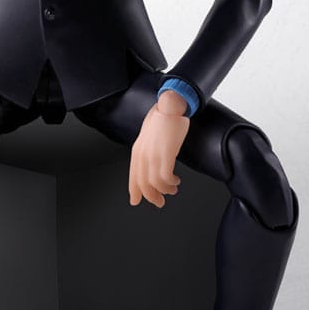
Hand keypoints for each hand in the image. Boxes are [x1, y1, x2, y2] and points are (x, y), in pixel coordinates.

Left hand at [128, 91, 189, 207]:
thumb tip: (151, 163)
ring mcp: (153, 154)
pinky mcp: (166, 154)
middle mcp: (143, 154)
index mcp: (138, 150)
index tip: (135, 201)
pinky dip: (170, 183)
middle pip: (143, 183)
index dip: (134, 191)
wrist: (171, 106)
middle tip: (159, 202)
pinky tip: (175, 181)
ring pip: (155, 183)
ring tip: (172, 189)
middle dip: (151, 196)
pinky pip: (165, 177)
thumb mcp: (149, 137)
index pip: (133, 175)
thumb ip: (147, 150)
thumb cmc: (163, 119)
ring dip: (165, 190)